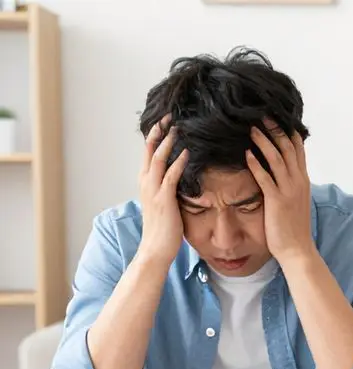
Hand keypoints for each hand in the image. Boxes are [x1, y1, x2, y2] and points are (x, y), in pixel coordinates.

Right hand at [137, 115, 186, 266]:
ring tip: (177, 127)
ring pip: (158, 160)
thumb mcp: (163, 203)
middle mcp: (146, 184)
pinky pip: (171, 177)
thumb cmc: (163, 229)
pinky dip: (178, 163)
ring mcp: (153, 191)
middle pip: (150, 151)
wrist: (155, 250)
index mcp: (146, 183)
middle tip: (169, 115)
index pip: (148, 153)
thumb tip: (179, 177)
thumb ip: (168, 188)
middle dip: (159, 132)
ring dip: (168, 142)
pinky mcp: (164, 200)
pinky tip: (188, 152)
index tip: (164, 121)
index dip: (155, 136)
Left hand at [246, 120, 313, 264]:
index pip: (297, 148)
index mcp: (302, 180)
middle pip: (288, 148)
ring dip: (264, 142)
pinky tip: (246, 154)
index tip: (276, 117)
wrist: (297, 248)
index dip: (287, 131)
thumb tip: (280, 170)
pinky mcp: (277, 201)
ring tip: (251, 129)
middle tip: (261, 114)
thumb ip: (289, 183)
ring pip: (277, 159)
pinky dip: (256, 165)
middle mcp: (298, 181)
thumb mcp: (295, 200)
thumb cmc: (292, 226)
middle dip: (275, 129)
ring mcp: (289, 190)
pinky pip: (266, 178)